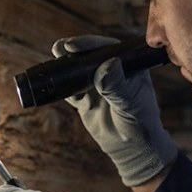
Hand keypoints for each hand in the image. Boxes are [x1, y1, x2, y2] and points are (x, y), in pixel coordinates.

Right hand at [53, 36, 177, 187]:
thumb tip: (107, 65)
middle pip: (89, 55)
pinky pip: (69, 89)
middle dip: (73, 50)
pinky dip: (60, 86)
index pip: (107, 48)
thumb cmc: (140, 122)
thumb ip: (117, 86)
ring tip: (53, 57)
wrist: (131, 147)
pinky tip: (51, 81)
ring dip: (64, 65)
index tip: (74, 46)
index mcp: (127, 66)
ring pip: (77, 70)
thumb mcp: (131, 103)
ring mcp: (96, 84)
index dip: (90, 44)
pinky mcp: (85, 99)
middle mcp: (111, 71)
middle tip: (60, 48)